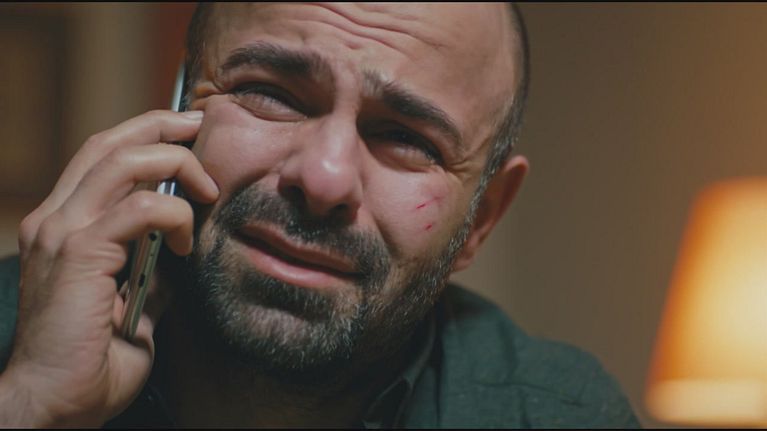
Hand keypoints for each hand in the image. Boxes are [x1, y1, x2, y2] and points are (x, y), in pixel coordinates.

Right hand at [0, 110, 217, 426]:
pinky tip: (188, 242)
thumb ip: (151, 271)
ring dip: (176, 164)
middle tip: (203, 127)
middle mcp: (55, 219)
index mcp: (63, 226)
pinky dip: (176, 215)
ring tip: (208, 189)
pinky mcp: (78, 253)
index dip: (146, 135)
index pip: (102, 157)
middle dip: (162, 126)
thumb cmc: (92, 361)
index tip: (189, 134)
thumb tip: (180, 253)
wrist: (55, 403)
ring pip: (123, 161)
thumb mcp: (132, 304)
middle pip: (110, 143)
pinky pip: (140, 209)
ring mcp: (61, 232)